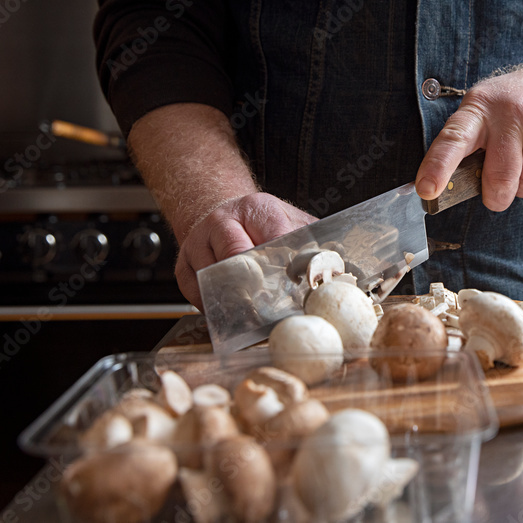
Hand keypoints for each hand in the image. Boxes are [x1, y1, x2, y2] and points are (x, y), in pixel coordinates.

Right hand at [175, 192, 315, 309]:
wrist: (223, 216)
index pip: (271, 238)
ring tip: (254, 313)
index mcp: (256, 208)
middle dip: (256, 284)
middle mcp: (221, 221)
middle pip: (236, 257)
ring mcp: (198, 243)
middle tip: (273, 306)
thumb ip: (311, 241)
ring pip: (213, 278)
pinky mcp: (183, 265)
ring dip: (234, 299)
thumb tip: (339, 264)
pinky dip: (214, 307)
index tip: (295, 285)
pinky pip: (195, 294)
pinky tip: (231, 311)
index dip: (284, 265)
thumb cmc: (262, 224)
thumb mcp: (292, 221)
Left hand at [415, 66, 522, 210]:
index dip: (437, 167)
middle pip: (500, 179)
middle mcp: (510, 112)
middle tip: (498, 190)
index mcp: (479, 107)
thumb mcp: (485, 110)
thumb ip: (470, 145)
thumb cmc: (516, 104)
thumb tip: (454, 189)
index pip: (453, 139)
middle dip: (497, 196)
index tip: (426, 189)